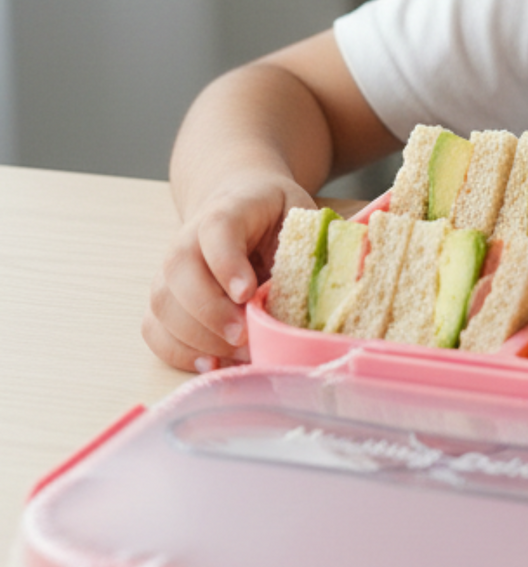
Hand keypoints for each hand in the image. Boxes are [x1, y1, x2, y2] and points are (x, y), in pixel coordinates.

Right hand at [142, 171, 314, 372]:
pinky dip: (180, 353)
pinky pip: (156, 332)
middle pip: (180, 274)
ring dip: (200, 339)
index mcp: (227, 212)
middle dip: (212, 312)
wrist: (238, 203)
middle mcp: (187, 240)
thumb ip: (309, 242)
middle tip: (246, 336)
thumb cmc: (273, 215)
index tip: (247, 293)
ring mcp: (169, 272)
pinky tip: (214, 363)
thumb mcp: (299, 213)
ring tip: (241, 353)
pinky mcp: (165, 301)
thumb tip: (332, 283)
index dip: (227, 264)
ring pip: (164, 308)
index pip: (217, 231)